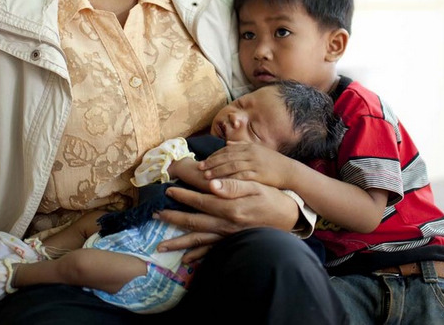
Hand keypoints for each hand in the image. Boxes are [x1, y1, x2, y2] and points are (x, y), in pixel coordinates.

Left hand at [155, 178, 298, 256]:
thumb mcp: (255, 186)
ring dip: (178, 242)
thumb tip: (212, 183)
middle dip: (173, 218)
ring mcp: (228, 236)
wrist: (289, 219)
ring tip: (160, 246)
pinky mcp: (233, 243)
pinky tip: (186, 260)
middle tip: (155, 215)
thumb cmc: (272, 198)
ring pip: (198, 240)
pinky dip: (197, 256)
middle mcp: (225, 224)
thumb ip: (233, 185)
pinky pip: (211, 252)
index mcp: (229, 207)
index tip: (168, 190)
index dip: (183, 196)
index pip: (200, 201)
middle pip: (194, 222)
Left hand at [199, 142, 297, 188]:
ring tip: (205, 177)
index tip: (203, 162)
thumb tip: (228, 144)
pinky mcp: (258, 175)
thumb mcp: (258, 151)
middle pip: (226, 157)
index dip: (213, 156)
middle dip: (212, 163)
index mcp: (249, 147)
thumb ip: (242, 147)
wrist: (290, 172)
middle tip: (199, 169)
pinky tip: (220, 185)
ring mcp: (254, 164)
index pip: (227, 150)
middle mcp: (250, 153)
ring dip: (217, 171)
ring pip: (231, 166)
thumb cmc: (273, 163)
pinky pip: (240, 177)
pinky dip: (229, 180)